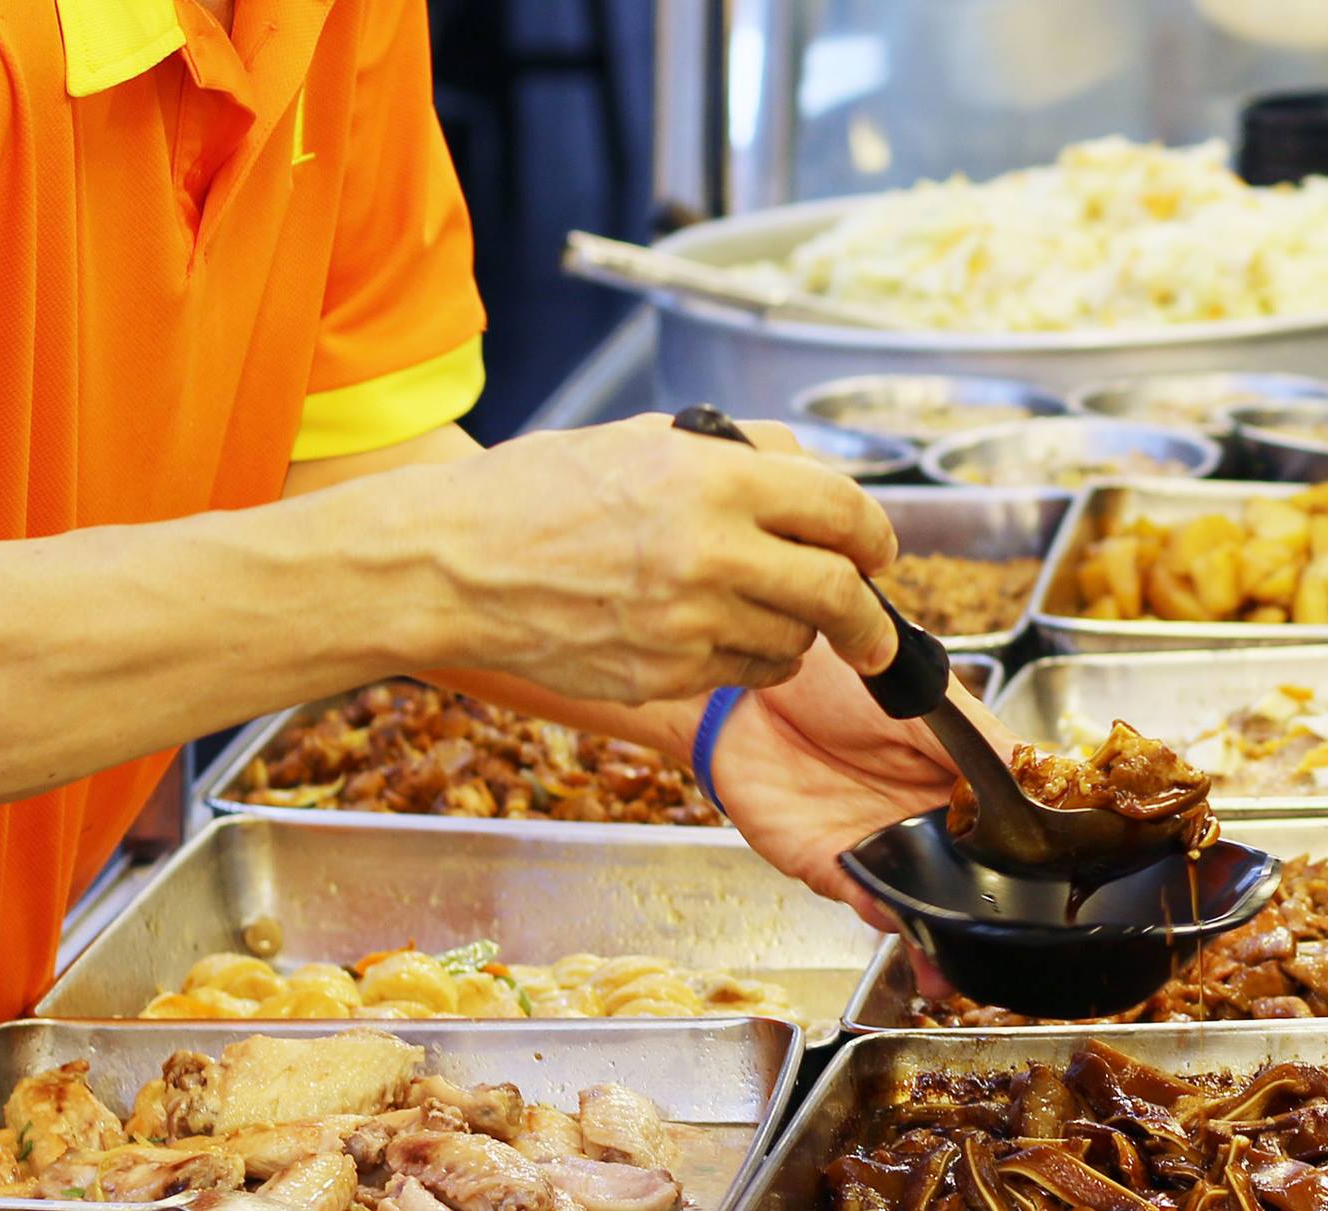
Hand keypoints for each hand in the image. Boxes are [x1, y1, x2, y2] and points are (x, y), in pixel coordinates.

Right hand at [419, 414, 897, 702]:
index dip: (874, 534)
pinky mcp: (664, 674)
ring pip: (793, 642)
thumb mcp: (645, 440)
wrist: (450, 564)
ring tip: (756, 607)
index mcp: (712, 481)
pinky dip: (750, 660)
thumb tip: (817, 474)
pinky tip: (716, 634)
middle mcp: (709, 553)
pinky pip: (745, 675)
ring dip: (796, 632)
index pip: (841, 509)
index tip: (877, 551)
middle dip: (869, 616)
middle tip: (874, 627)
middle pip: (837, 593)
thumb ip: (742, 452)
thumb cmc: (537, 493)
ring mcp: (687, 622)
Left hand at [714, 640, 1015, 931]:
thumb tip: (1043, 774)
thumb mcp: (923, 697)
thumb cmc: (831, 675)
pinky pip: (856, 894)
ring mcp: (870, 845)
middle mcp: (915, 821)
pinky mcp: (820, 860)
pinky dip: (876, 909)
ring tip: (952, 961)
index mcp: (950, 782)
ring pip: (912, 906)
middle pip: (960, 886)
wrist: (747, 681)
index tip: (1053, 895)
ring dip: (931, 937)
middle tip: (1003, 956)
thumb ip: (979, 742)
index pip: (999, 835)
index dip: (1024, 868)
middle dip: (979, 928)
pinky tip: (893, 915)